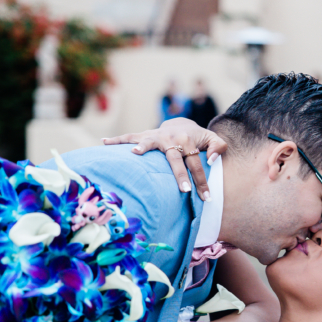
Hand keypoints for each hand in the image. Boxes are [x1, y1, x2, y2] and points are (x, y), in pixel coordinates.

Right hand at [102, 118, 227, 201]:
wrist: (181, 123)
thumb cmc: (199, 138)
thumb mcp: (213, 140)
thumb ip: (218, 148)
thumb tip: (211, 161)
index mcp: (189, 141)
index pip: (196, 164)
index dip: (202, 181)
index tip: (206, 197)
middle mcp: (171, 138)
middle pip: (175, 159)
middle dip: (179, 175)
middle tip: (183, 189)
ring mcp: (156, 137)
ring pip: (149, 142)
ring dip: (142, 146)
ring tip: (135, 152)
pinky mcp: (145, 136)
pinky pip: (130, 136)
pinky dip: (116, 139)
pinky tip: (104, 142)